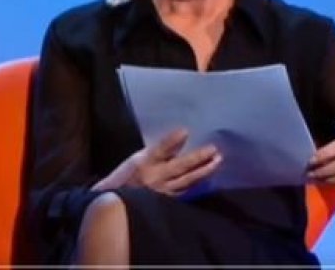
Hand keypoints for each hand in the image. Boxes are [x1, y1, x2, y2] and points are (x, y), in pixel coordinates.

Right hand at [93, 128, 222, 195]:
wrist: (116, 203)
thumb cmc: (130, 175)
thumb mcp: (142, 157)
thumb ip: (163, 148)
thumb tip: (184, 135)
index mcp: (145, 162)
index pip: (159, 150)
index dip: (171, 141)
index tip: (185, 131)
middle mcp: (154, 177)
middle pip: (179, 166)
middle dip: (198, 158)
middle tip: (214, 149)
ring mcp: (162, 191)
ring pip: (186, 180)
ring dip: (203, 171)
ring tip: (217, 161)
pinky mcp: (167, 202)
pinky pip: (185, 191)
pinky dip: (198, 183)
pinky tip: (209, 176)